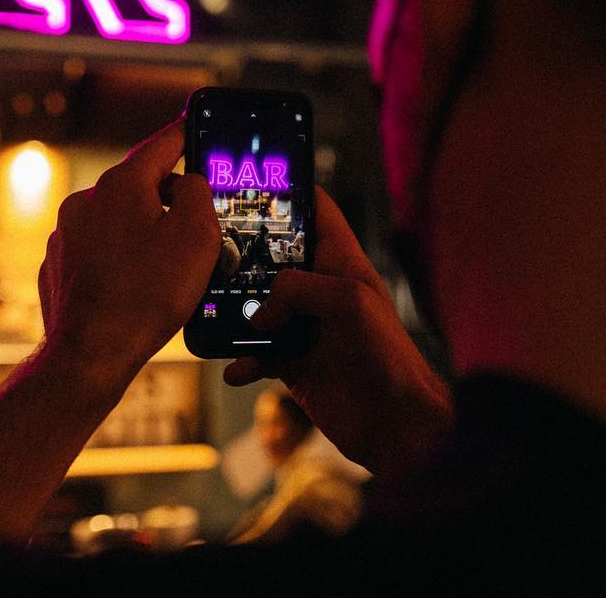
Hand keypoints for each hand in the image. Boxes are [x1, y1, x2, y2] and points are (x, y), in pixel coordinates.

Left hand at [38, 120, 221, 389]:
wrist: (91, 353)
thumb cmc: (146, 297)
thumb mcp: (198, 237)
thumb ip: (199, 194)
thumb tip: (189, 184)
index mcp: (122, 185)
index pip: (162, 144)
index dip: (186, 134)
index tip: (195, 126)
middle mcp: (86, 201)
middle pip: (140, 184)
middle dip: (169, 200)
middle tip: (198, 227)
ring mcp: (67, 233)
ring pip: (118, 219)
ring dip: (143, 232)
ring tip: (167, 268)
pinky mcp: (59, 264)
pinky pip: (99, 250)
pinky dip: (119, 259)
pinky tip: (136, 286)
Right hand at [224, 187, 452, 476]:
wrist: (396, 425)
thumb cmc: (388, 357)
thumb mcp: (347, 302)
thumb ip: (298, 289)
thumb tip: (259, 311)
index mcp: (342, 264)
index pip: (317, 212)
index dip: (289, 192)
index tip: (252, 181)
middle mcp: (322, 291)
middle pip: (276, 258)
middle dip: (244, 254)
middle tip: (209, 248)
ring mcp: (307, 328)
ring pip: (259, 307)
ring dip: (234, 313)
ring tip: (210, 310)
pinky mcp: (295, 364)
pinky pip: (257, 354)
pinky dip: (242, 360)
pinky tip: (234, 368)